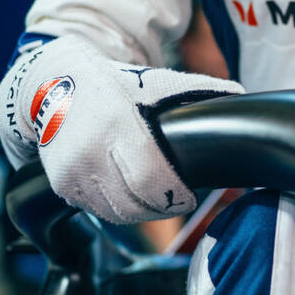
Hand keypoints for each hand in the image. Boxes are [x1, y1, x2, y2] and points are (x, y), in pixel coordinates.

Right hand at [0, 35, 242, 222]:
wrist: (52, 83)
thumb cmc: (115, 84)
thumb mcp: (156, 81)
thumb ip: (200, 91)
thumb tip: (241, 101)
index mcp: (118, 124)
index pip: (151, 180)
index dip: (175, 196)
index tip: (189, 195)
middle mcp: (89, 152)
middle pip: (135, 204)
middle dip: (162, 206)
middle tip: (177, 198)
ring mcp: (71, 171)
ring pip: (117, 213)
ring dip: (140, 211)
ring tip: (154, 194)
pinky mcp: (61, 185)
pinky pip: (97, 211)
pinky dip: (116, 208)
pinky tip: (127, 191)